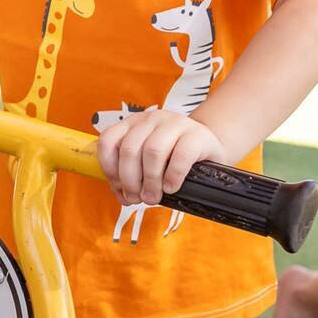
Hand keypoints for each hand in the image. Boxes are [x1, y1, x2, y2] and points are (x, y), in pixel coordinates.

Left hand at [97, 108, 228, 206]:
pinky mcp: (197, 135)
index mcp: (134, 124)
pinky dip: (172, 176)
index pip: (108, 140)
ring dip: (150, 181)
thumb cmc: (174, 158)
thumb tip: (123, 196)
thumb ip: (132, 175)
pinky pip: (180, 157)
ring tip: (153, 197)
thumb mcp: (148, 161)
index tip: (118, 188)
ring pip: (152, 151)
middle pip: (129, 149)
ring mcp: (175, 123)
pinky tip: (171, 187)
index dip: (109, 168)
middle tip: (137, 198)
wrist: (209, 149)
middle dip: (129, 180)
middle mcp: (152, 119)